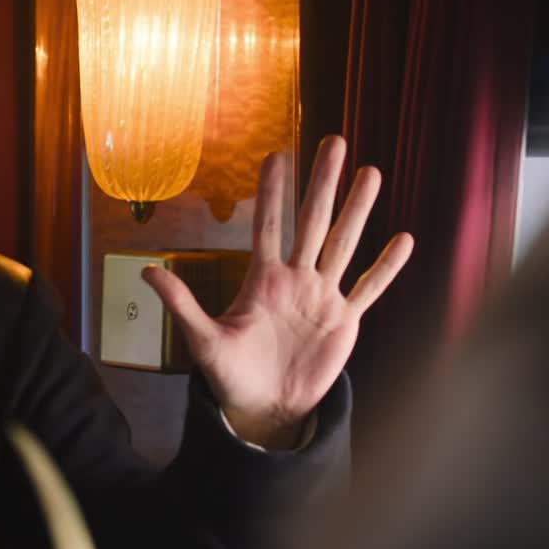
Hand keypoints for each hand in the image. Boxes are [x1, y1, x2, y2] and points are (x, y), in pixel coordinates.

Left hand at [142, 135, 412, 447]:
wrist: (264, 406)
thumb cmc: (230, 372)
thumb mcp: (202, 338)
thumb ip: (180, 303)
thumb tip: (145, 271)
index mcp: (262, 279)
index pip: (267, 225)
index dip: (272, 192)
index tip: (277, 154)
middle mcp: (295, 279)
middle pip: (312, 222)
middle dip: (322, 183)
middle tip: (333, 142)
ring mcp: (322, 297)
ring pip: (343, 243)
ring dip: (358, 210)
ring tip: (370, 172)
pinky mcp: (344, 321)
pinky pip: (368, 289)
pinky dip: (385, 267)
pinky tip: (404, 239)